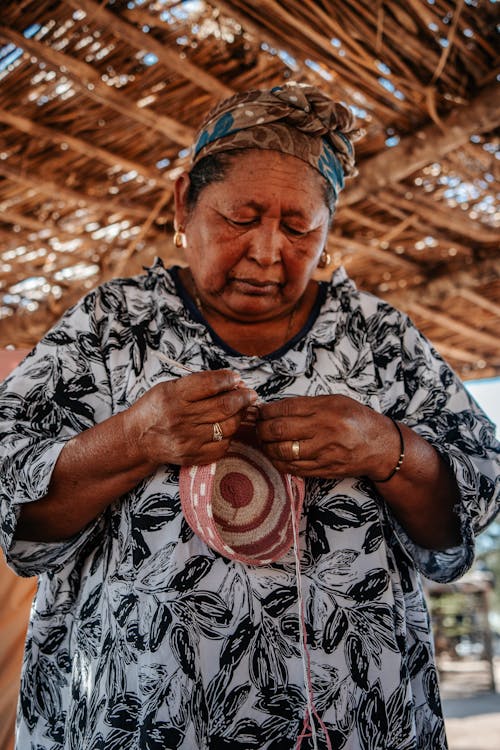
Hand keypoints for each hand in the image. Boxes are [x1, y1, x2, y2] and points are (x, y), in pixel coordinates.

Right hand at [124, 370, 257, 466]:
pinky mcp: (193, 456)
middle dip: (243, 398)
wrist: (138, 439)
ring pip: (228, 426)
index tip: (236, 378)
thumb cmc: (156, 408)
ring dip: (240, 416)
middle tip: (250, 394)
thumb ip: (198, 383)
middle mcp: (180, 418)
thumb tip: (232, 381)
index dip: (228, 380)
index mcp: (173, 396)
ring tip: (241, 409)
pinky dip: (230, 435)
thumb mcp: (169, 387)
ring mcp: (188, 440)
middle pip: (223, 406)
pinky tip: (227, 427)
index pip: (209, 385)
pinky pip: (223, 445)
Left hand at [256, 395, 397, 479]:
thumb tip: (276, 408)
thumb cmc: (356, 419)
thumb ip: (307, 404)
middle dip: (261, 428)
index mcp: (326, 409)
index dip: (266, 411)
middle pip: (279, 430)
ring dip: (266, 447)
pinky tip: (274, 455)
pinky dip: (278, 462)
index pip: (285, 409)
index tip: (260, 411)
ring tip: (263, 441)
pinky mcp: (323, 469)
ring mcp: (323, 452)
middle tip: (257, 426)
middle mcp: (324, 430)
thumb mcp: (335, 401)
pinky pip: (292, 468)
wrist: (381, 447)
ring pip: (281, 452)